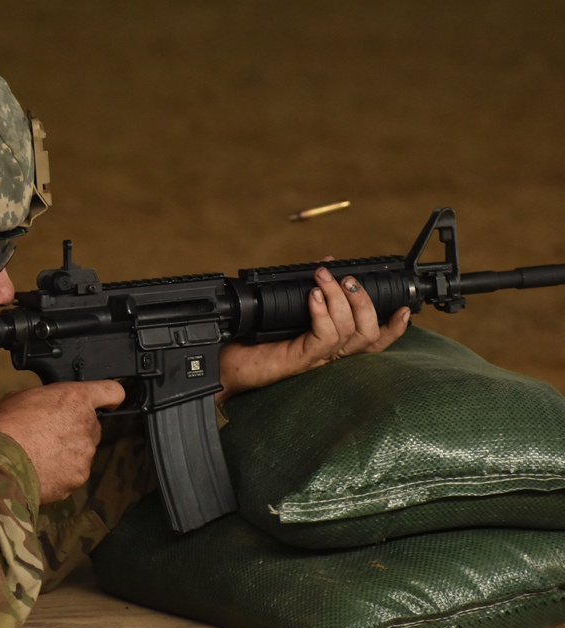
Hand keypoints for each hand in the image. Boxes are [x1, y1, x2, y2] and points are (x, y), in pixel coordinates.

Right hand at [0, 380, 124, 503]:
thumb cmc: (6, 427)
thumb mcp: (22, 397)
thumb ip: (46, 399)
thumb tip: (46, 406)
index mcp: (76, 399)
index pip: (112, 391)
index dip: (108, 397)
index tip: (105, 402)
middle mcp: (87, 425)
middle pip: (92, 425)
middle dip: (75, 429)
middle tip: (49, 433)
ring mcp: (85, 454)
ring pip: (82, 450)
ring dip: (67, 452)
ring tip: (39, 453)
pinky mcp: (78, 477)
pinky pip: (73, 472)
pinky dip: (61, 472)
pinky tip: (40, 469)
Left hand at [215, 266, 409, 403]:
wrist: (224, 363)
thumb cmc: (251, 339)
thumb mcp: (284, 308)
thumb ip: (311, 289)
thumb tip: (329, 264)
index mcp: (330, 344)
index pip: (372, 340)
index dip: (393, 327)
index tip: (405, 308)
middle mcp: (328, 355)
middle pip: (368, 335)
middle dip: (365, 302)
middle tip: (348, 279)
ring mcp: (315, 360)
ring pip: (349, 334)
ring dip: (340, 300)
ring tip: (324, 279)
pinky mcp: (300, 361)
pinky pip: (324, 338)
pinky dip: (322, 313)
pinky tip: (313, 297)